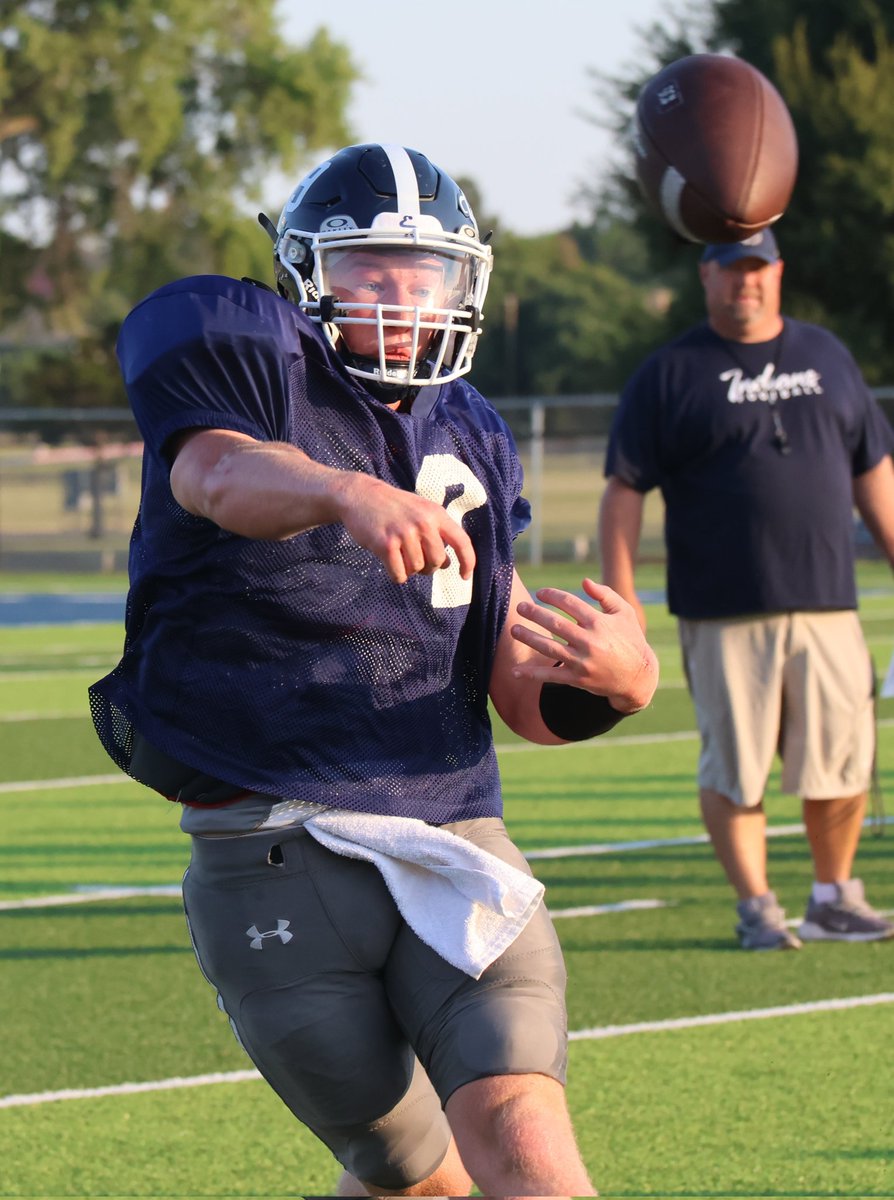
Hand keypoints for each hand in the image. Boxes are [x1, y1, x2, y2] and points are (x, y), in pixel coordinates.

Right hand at [338, 474, 476, 584]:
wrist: (361, 495)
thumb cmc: (393, 507)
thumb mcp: (421, 511)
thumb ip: (437, 534)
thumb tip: (447, 563)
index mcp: (436, 514)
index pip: (462, 541)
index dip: (468, 562)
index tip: (464, 576)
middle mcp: (423, 523)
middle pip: (437, 562)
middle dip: (428, 567)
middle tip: (416, 559)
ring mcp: (404, 534)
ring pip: (417, 570)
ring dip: (409, 569)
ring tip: (399, 554)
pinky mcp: (386, 545)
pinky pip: (400, 575)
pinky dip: (396, 574)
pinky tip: (389, 561)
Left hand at [509, 577, 657, 712]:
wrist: (638, 677)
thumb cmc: (630, 639)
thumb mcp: (624, 613)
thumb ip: (605, 594)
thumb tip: (584, 581)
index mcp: (599, 623)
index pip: (569, 603)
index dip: (552, 596)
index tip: (540, 592)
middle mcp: (590, 641)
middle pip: (555, 624)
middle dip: (534, 614)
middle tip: (520, 607)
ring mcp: (582, 662)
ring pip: (549, 648)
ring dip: (529, 638)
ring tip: (514, 630)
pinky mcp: (578, 679)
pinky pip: (551, 676)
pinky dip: (532, 674)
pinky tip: (515, 671)